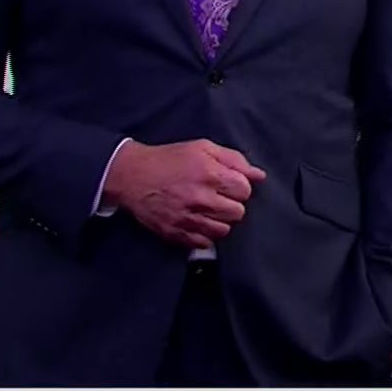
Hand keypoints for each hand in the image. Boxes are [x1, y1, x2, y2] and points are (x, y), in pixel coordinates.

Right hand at [103, 139, 266, 250]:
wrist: (132, 175)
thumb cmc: (169, 159)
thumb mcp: (203, 148)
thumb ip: (234, 160)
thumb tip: (259, 175)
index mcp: (210, 174)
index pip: (245, 191)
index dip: (239, 187)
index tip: (228, 184)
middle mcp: (200, 198)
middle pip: (237, 212)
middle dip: (231, 204)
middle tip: (218, 197)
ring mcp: (187, 218)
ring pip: (223, 230)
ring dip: (220, 220)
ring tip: (209, 209)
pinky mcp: (175, 233)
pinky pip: (204, 242)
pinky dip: (205, 234)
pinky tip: (199, 221)